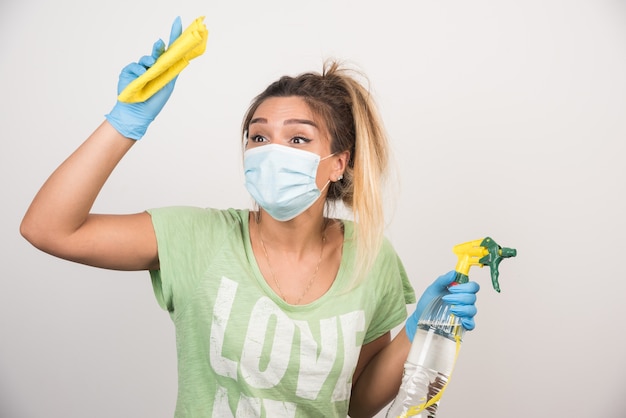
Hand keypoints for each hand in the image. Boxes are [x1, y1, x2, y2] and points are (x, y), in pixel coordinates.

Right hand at [105, 17, 182, 139]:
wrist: (138, 114)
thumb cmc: (154, 101)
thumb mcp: (168, 84)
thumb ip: (172, 69)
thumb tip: (178, 55)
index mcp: (164, 70)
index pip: (170, 51)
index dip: (175, 36)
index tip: (178, 22)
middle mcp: (152, 67)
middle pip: (158, 51)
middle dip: (160, 46)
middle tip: (161, 42)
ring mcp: (140, 69)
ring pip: (146, 58)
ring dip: (149, 61)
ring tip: (151, 68)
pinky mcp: (128, 72)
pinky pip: (135, 65)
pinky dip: (139, 70)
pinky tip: (142, 76)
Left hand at [405, 270, 479, 341]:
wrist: (420, 316)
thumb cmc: (428, 302)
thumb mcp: (433, 289)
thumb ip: (443, 280)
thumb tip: (453, 273)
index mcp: (460, 291)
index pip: (473, 286)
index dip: (466, 287)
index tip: (451, 288)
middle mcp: (464, 301)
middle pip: (472, 297)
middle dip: (459, 297)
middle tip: (446, 298)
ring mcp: (463, 313)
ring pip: (472, 310)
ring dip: (462, 309)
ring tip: (451, 309)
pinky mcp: (461, 324)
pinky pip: (471, 324)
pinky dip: (468, 322)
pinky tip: (461, 320)